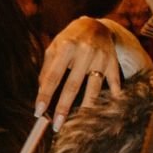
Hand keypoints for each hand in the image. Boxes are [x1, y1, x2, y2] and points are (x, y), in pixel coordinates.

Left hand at [35, 17, 125, 131]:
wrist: (95, 26)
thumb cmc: (69, 40)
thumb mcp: (54, 48)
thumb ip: (47, 69)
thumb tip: (41, 92)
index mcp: (66, 47)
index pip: (53, 76)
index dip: (45, 95)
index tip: (38, 112)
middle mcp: (85, 52)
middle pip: (73, 85)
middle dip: (63, 107)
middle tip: (56, 125)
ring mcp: (101, 57)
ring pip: (94, 88)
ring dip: (86, 107)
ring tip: (79, 123)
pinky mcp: (112, 62)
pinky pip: (113, 83)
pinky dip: (112, 96)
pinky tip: (107, 109)